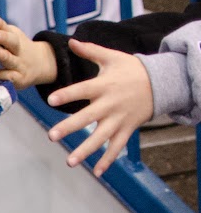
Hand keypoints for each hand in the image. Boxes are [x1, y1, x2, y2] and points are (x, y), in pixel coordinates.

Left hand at [0, 14, 57, 87]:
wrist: (40, 64)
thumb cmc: (17, 49)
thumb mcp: (12, 36)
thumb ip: (0, 28)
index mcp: (15, 38)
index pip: (8, 29)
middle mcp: (18, 51)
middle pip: (13, 42)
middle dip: (3, 38)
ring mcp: (19, 65)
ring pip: (11, 61)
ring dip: (5, 57)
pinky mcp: (18, 79)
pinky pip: (10, 78)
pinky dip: (3, 76)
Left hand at [45, 38, 152, 175]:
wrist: (162, 81)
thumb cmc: (131, 69)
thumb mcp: (112, 57)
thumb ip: (90, 50)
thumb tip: (70, 40)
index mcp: (104, 85)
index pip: (82, 90)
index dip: (67, 95)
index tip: (50, 100)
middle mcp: (111, 104)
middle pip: (88, 117)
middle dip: (70, 127)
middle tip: (51, 136)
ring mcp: (120, 119)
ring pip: (101, 137)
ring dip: (86, 150)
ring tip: (70, 162)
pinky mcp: (127, 129)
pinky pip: (117, 147)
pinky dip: (108, 160)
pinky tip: (97, 172)